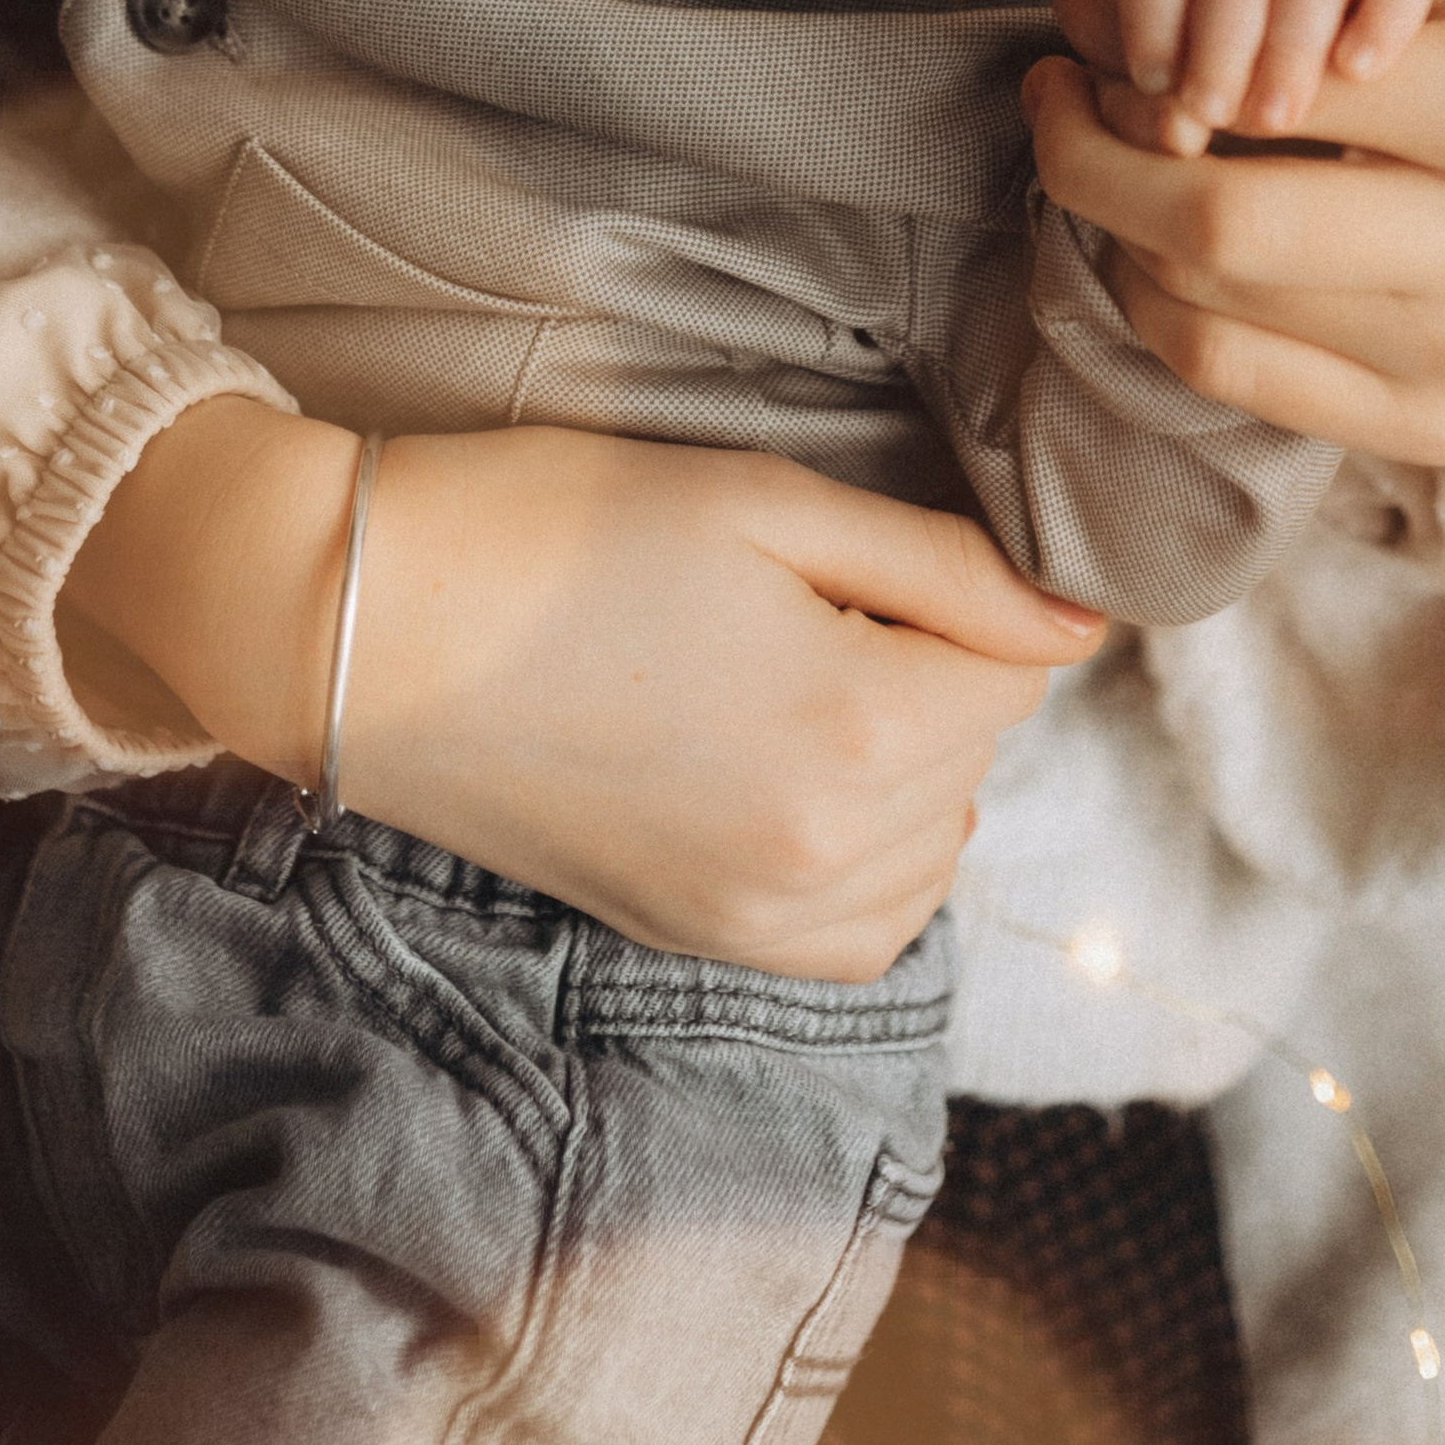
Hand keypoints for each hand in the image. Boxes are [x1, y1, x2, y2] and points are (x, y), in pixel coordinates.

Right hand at [69, 399, 1103, 980]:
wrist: (364, 629)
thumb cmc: (553, 531)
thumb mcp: (759, 500)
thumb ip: (942, 564)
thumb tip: (1080, 622)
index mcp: (859, 730)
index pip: (1020, 661)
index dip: (962, 585)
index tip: (873, 547)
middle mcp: (829, 856)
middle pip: (980, 751)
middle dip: (934, 665)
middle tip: (806, 594)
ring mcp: (763, 922)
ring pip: (937, 842)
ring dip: (908, 761)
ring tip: (788, 671)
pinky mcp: (704, 944)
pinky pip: (864, 922)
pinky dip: (866, 852)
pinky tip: (789, 766)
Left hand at [1026, 0, 1444, 465]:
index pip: (1265, 86)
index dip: (1145, 58)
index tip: (1095, 37)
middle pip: (1222, 227)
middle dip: (1097, 158)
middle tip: (1062, 97)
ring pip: (1209, 303)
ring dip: (1119, 223)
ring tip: (1114, 155)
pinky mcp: (1434, 428)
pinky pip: (1224, 372)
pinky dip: (1151, 300)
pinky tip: (1151, 240)